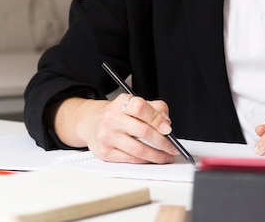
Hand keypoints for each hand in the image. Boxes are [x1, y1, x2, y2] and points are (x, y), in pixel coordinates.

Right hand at [52, 94, 177, 163]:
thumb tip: (166, 123)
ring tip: (167, 156)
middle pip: (142, 131)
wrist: (91, 122)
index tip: (168, 128)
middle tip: (173, 147)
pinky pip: (130, 159)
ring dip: (156, 155)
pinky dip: (145, 161)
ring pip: (138, 149)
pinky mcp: (105, 153)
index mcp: (122, 103)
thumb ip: (154, 108)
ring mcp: (107, 137)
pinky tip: (152, 159)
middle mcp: (112, 119)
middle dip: (162, 142)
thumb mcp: (134, 102)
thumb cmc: (118, 113)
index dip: (157, 118)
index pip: (141, 108)